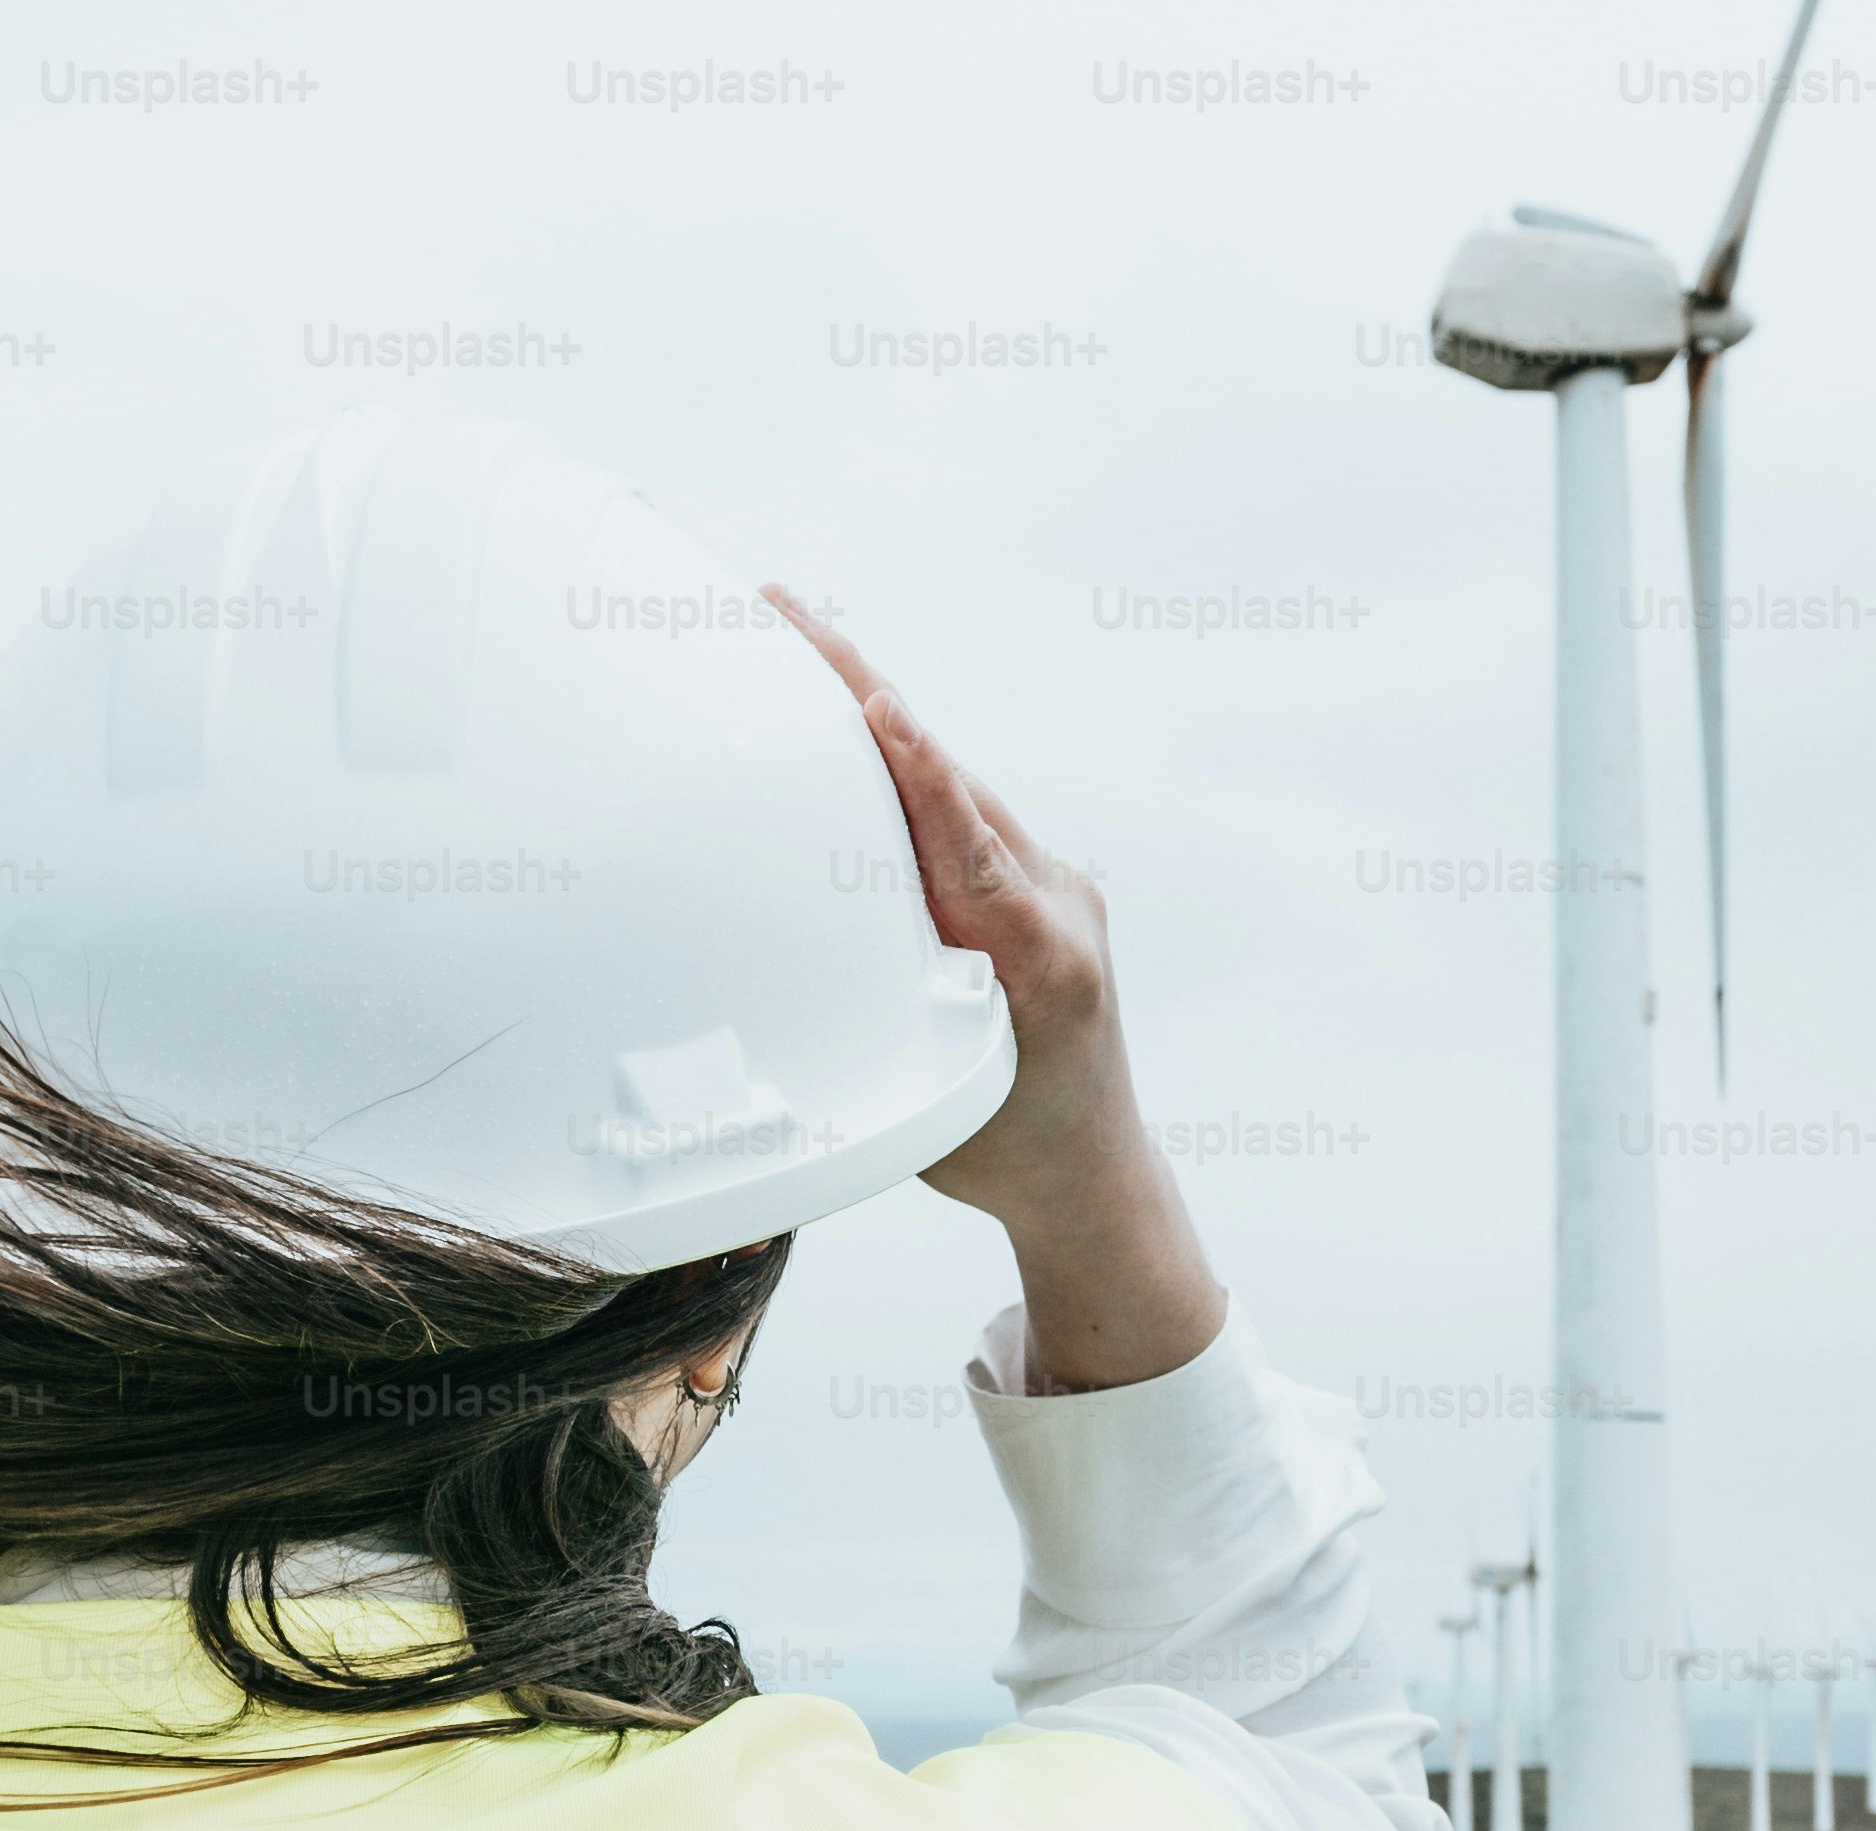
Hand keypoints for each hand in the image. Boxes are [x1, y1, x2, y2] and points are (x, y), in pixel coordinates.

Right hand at [766, 588, 1223, 1394]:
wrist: (1091, 1171)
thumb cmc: (1001, 1157)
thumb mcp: (939, 1110)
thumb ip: (891, 1033)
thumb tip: (793, 992)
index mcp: (1040, 958)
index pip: (965, 844)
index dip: (917, 774)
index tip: (877, 705)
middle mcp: (1057, 902)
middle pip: (949, 780)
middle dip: (863, 696)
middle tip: (784, 615)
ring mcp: (1053, 884)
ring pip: (950, 787)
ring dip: (872, 718)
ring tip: (790, 639)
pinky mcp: (1036, 882)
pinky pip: (958, 811)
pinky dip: (899, 769)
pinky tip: (837, 720)